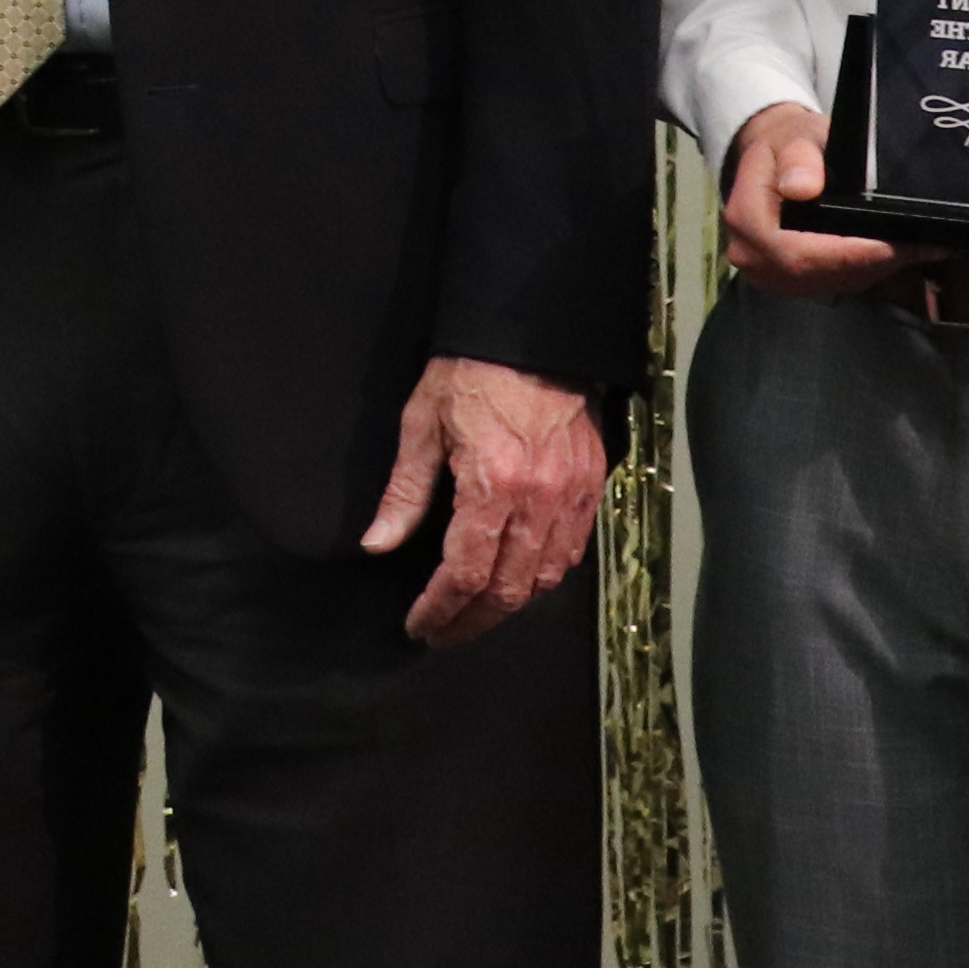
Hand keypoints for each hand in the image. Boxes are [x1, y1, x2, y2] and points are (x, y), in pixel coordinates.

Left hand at [361, 354, 605, 647]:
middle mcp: (539, 500)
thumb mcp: (421, 424)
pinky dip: (545, 575)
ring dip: (509, 605)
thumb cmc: (470, 372)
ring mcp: (571, 496)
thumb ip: (404, 493)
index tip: (419, 625)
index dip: (440, 609)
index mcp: (492, 485)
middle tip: (444, 633)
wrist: (530, 335)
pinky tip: (519, 580)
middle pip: (508, 589)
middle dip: (472, 622)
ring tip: (476, 614)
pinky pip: (572, 551)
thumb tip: (378, 544)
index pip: (465, 573)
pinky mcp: (591, 486)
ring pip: (545, 578)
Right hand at [717, 100, 909, 299]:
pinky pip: (829, 284)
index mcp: (746, 219)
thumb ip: (799, 159)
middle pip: (819, 274)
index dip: (852, 254)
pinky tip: (891, 254)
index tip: (898, 245)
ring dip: (874, 269)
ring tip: (916, 249)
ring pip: (829, 283)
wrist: (772, 160)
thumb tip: (802, 189)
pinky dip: (863, 271)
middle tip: (924, 246)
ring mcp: (766, 274)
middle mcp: (750, 256)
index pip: (801, 252)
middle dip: (873, 263)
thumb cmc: (788, 143)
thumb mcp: (795, 136)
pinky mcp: (785, 282)